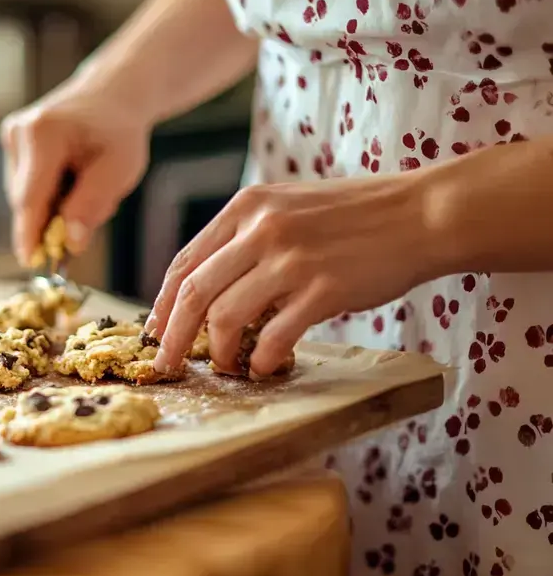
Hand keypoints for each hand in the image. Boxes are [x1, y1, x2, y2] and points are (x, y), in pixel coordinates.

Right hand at [0, 78, 152, 264]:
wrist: (110, 96)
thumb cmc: (118, 132)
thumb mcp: (119, 170)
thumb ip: (91, 206)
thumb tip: (69, 244)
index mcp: (44, 134)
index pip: (30, 197)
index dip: (30, 234)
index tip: (31, 262)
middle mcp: (18, 132)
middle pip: (26, 201)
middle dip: (52, 219)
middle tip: (92, 212)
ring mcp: (11, 136)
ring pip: (25, 197)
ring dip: (53, 205)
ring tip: (86, 183)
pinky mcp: (10, 143)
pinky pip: (25, 186)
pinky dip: (48, 193)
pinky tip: (71, 177)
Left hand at [145, 174, 441, 375]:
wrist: (420, 214)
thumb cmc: (353, 217)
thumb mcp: (287, 209)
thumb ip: (245, 240)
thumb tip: (205, 291)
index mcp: (245, 208)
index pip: (184, 263)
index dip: (163, 304)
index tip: (155, 332)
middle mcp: (260, 229)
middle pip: (194, 293)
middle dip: (172, 336)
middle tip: (167, 365)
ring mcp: (291, 258)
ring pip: (225, 317)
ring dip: (219, 351)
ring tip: (228, 366)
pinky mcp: (323, 288)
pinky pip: (274, 336)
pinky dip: (262, 360)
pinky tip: (266, 367)